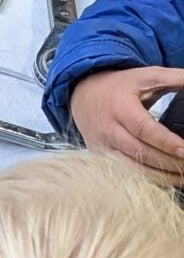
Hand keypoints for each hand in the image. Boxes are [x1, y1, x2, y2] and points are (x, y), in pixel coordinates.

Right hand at [68, 66, 183, 179]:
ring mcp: (103, 147)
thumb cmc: (118, 87)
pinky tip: (165, 181)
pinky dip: (148, 181)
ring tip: (183, 177)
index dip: (166, 142)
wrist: (82, 96)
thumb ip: (174, 78)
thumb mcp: (145, 76)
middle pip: (140, 152)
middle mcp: (108, 130)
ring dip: (161, 177)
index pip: (144, 129)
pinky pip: (127, 174)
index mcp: (120, 107)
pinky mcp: (101, 159)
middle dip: (169, 163)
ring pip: (134, 169)